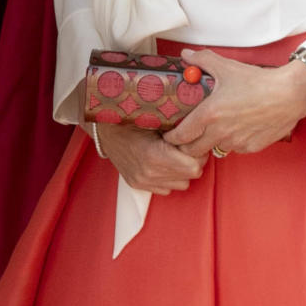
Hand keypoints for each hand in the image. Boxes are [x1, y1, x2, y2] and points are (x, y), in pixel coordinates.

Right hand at [89, 122, 206, 195]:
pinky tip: (163, 161)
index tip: (193, 141)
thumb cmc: (130, 118)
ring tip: (174, 153)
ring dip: (182, 170)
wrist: (102, 128)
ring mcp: (142, 181)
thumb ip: (179, 126)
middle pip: (191, 176)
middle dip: (193, 160)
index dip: (198, 153)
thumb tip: (203, 127)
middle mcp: (148, 173)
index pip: (193, 167)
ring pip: (182, 184)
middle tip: (186, 145)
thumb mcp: (156, 117)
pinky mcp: (138, 184)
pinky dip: (169, 177)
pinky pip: (167, 189)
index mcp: (154, 155)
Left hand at [163, 49, 305, 156]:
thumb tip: (185, 56)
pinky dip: (232, 141)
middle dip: (187, 145)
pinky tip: (237, 127)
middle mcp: (220, 132)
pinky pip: (234, 148)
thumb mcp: (227, 67)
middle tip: (188, 136)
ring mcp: (236, 142)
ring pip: (215, 149)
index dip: (171, 137)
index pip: (180, 136)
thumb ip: (203, 61)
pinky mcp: (250, 148)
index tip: (169, 134)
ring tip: (217, 128)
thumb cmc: (258, 81)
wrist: (290, 94)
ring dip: (211, 142)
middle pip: (193, 150)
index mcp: (210, 114)